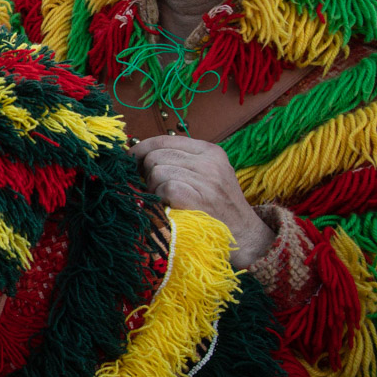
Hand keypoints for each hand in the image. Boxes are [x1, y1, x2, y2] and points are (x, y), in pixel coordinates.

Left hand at [132, 135, 272, 268]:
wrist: (246, 237)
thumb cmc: (218, 208)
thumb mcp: (207, 176)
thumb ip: (179, 162)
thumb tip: (138, 156)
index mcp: (210, 151)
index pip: (165, 139)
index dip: (142, 149)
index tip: (130, 160)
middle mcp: (209, 161)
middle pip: (156, 155)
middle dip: (147, 173)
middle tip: (155, 189)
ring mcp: (206, 179)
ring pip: (157, 171)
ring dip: (154, 188)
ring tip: (167, 200)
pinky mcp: (199, 197)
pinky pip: (165, 187)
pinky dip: (161, 198)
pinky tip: (170, 207)